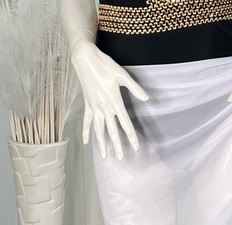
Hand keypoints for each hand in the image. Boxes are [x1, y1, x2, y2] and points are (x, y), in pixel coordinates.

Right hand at [70, 37, 148, 159]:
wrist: (84, 58)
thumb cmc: (105, 65)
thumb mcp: (122, 74)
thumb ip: (135, 88)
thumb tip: (147, 98)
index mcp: (114, 101)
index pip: (125, 123)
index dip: (131, 136)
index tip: (136, 147)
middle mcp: (104, 107)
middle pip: (112, 131)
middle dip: (117, 146)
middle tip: (121, 159)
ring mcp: (94, 107)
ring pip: (98, 130)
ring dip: (101, 144)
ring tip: (104, 157)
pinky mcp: (87, 105)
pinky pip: (86, 122)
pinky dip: (85, 132)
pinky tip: (86, 143)